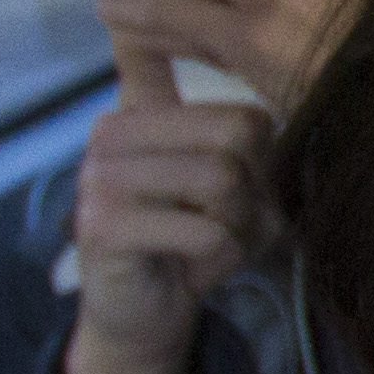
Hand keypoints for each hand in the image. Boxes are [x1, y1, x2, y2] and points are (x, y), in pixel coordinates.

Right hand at [56, 44, 280, 373]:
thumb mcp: (227, 175)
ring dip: (238, 224)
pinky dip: (219, 254)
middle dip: (253, 189)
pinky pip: (205, 229)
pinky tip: (192, 263)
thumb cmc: (193, 235)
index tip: (238, 184)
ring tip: (212, 239)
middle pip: (238, 134)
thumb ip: (241, 128)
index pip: (237, 105)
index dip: (261, 157)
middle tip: (228, 219)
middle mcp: (111, 132)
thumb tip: (275, 63)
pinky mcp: (102, 226)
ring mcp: (99, 176)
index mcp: (139, 110)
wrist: (146, 311)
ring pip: (222, 180)